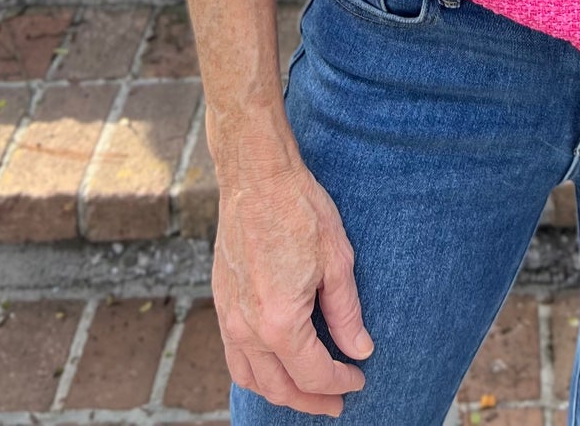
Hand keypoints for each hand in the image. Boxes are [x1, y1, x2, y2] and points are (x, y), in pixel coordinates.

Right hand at [212, 144, 373, 415]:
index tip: (359, 378)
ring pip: (252, 378)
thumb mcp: (337, 260)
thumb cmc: (299, 210)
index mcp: (280, 321)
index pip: (313, 372)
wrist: (255, 176)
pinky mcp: (220, 303)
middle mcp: (248, 328)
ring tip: (308, 393)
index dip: (339, 382)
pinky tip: (276, 366)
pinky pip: (235, 356)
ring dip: (281, 393)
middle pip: (279, 386)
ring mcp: (228, 317)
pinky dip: (256, 373)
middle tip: (337, 403)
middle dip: (311, 400)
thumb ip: (346, 313)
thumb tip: (359, 350)